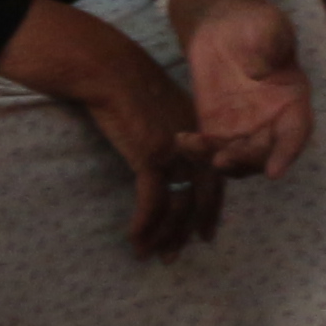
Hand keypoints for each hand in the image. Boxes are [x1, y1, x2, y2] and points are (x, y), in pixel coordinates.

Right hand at [0, 0, 225, 257]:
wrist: (110, 70)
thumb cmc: (129, 86)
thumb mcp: (163, 110)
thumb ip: (172, 136)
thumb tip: (168, 162)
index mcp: (200, 134)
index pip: (215, 180)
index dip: (211, 210)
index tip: (205, 233)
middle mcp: (195, 145)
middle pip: (202, 197)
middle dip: (190, 229)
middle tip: (178, 253)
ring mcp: (175, 151)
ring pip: (178, 205)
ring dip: (164, 235)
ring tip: (152, 255)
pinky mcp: (151, 156)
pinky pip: (152, 202)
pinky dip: (144, 225)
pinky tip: (134, 240)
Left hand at [171, 0, 315, 188]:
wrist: (222, 25)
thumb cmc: (254, 23)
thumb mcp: (269, 25)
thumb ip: (270, 43)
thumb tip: (261, 69)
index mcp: (292, 101)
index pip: (296, 133)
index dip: (287, 153)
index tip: (274, 172)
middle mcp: (272, 123)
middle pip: (264, 154)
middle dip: (247, 161)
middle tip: (224, 159)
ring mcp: (244, 130)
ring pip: (238, 160)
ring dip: (220, 162)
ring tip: (198, 147)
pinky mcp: (216, 129)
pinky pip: (210, 150)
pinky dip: (197, 151)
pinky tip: (181, 140)